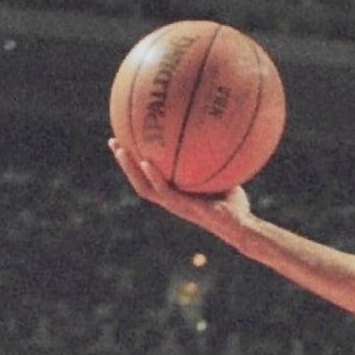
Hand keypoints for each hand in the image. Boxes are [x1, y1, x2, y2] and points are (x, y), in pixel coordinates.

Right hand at [109, 138, 252, 236]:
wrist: (241, 226)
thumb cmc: (233, 203)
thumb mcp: (222, 174)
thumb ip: (213, 156)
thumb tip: (213, 128)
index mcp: (174, 193)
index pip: (147, 177)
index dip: (134, 162)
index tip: (125, 140)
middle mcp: (171, 200)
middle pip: (138, 181)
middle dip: (124, 162)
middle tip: (113, 141)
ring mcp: (175, 206)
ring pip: (144, 187)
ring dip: (129, 169)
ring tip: (120, 149)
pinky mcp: (184, 208)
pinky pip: (164, 191)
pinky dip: (153, 177)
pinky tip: (146, 162)